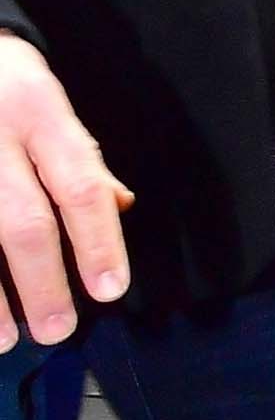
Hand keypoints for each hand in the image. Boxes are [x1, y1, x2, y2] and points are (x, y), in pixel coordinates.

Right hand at [0, 34, 132, 351]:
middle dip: (41, 282)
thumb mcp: (46, 98)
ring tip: (2, 341)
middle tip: (58, 328)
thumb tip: (118, 207)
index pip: (79, 183)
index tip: (110, 290)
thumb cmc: (0, 79)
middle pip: (20, 220)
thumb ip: (77, 154)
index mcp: (37, 108)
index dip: (99, 241)